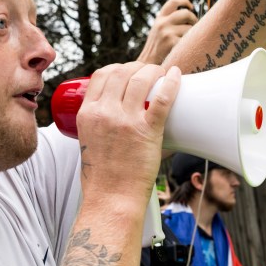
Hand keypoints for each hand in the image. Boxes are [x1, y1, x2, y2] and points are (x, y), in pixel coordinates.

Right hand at [76, 63, 178, 200]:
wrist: (112, 199)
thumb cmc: (102, 176)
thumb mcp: (89, 141)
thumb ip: (98, 126)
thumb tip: (115, 117)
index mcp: (87, 114)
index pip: (101, 76)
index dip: (118, 68)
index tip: (128, 71)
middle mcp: (105, 112)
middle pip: (122, 73)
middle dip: (137, 67)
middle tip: (149, 73)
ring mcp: (126, 121)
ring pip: (141, 79)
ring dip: (154, 70)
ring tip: (162, 73)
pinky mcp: (147, 130)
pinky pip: (162, 98)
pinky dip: (172, 82)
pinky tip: (177, 74)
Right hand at [136, 0, 196, 64]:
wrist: (147, 65)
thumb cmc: (157, 50)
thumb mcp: (158, 31)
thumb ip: (169, 22)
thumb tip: (190, 17)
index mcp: (159, 19)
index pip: (173, 2)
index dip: (184, 2)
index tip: (191, 7)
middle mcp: (162, 23)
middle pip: (185, 13)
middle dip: (194, 19)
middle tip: (195, 27)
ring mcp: (166, 32)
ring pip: (189, 28)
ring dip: (192, 35)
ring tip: (187, 42)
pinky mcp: (171, 42)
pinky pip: (188, 39)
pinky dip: (190, 44)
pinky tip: (186, 49)